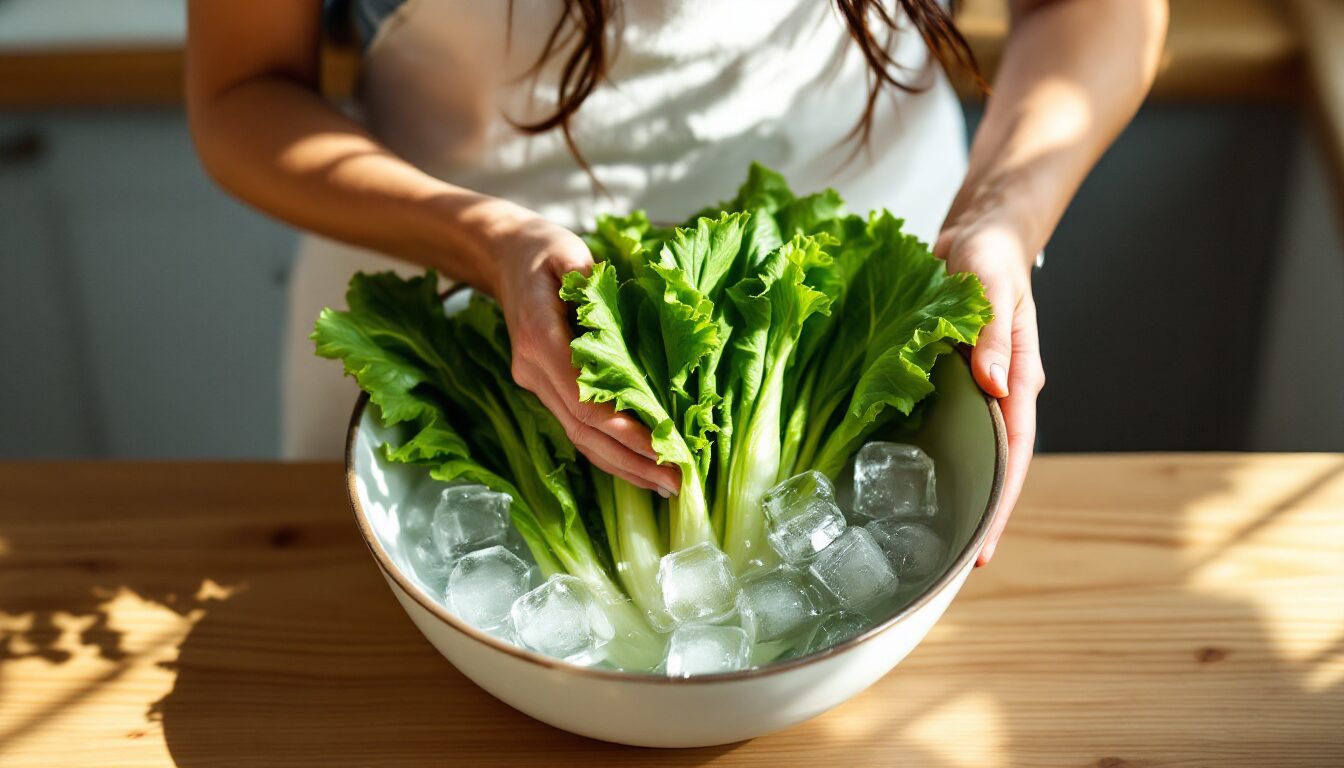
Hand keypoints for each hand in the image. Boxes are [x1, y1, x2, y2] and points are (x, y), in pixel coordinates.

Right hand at [480, 207, 681, 496]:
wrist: (500, 257)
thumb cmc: (542, 250)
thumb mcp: (571, 254)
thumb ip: (596, 286)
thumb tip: (636, 318)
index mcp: (540, 339)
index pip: (584, 400)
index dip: (624, 429)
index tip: (665, 447)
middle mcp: (533, 370)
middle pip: (584, 431)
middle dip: (632, 461)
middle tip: (679, 484)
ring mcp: (535, 383)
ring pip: (579, 438)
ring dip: (623, 466)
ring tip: (667, 486)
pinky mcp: (544, 388)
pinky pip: (577, 427)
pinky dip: (609, 451)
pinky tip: (639, 468)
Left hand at [935, 212, 1044, 565]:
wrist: (975, 233)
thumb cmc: (991, 256)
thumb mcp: (991, 286)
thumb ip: (991, 332)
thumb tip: (995, 385)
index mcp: (1017, 381)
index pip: (1014, 456)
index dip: (999, 506)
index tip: (981, 552)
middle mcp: (994, 396)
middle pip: (986, 467)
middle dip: (969, 518)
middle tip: (937, 570)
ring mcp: (966, 392)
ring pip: (955, 452)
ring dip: (939, 493)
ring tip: (910, 541)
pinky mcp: (937, 380)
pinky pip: (927, 424)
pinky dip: (913, 453)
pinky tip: (883, 478)